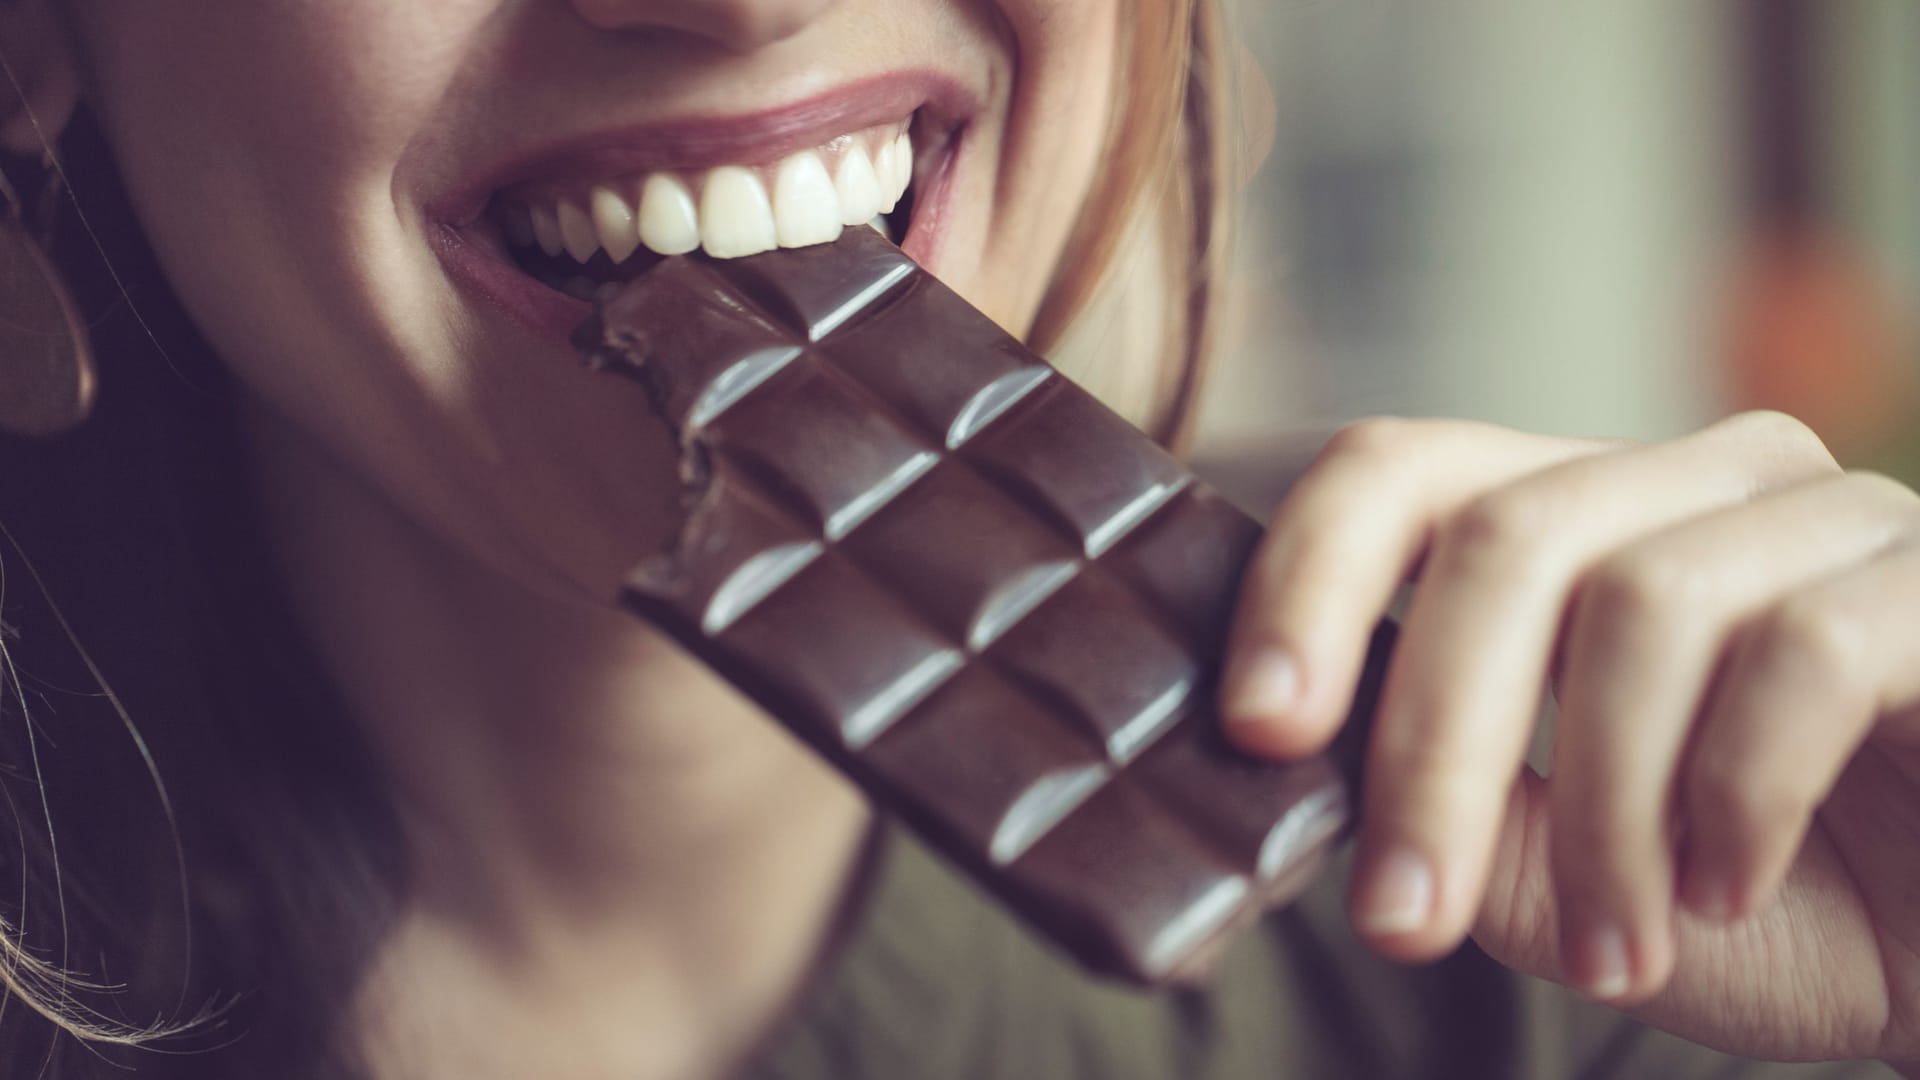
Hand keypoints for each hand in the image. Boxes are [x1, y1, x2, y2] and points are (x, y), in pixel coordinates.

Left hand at [1222, 412, 1919, 1065]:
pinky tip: (1730, 888)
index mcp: (1583, 525)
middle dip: (1431, 746)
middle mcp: (1698, 485)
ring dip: (1603, 819)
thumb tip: (1319, 774)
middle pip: (1505, 541)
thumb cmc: (1783, 905)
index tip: (1252, 724)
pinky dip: (1735, 800)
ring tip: (1617, 955)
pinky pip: (1800, 652)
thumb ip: (1463, 817)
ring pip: (1642, 606)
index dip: (1307, 577)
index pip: (1405, 471)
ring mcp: (1830, 515)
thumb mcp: (1579, 886)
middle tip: (1399, 920)